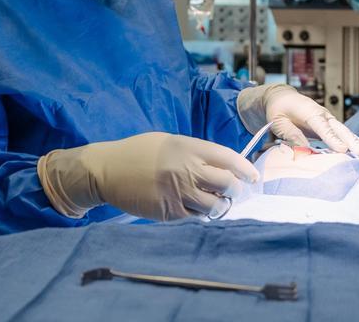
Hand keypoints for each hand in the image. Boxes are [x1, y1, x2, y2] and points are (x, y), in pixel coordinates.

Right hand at [37, 132, 259, 220]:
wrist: (106, 170)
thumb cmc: (138, 153)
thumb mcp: (170, 142)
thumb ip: (195, 152)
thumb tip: (222, 165)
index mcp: (189, 148)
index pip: (228, 158)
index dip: (245, 169)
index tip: (252, 176)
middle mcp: (187, 169)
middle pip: (226, 184)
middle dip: (234, 190)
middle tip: (232, 191)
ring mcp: (178, 192)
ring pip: (215, 205)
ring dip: (220, 205)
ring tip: (215, 202)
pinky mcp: (168, 212)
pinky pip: (195, 217)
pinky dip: (199, 215)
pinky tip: (195, 209)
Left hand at [239, 85, 358, 156]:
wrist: (282, 98)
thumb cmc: (278, 109)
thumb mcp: (279, 122)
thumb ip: (291, 134)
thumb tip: (303, 149)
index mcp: (310, 112)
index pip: (323, 127)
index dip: (333, 139)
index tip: (342, 150)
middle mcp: (323, 115)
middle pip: (340, 129)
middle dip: (354, 142)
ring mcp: (328, 120)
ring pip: (345, 132)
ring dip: (358, 143)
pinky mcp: (329, 126)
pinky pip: (342, 136)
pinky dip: (353, 143)